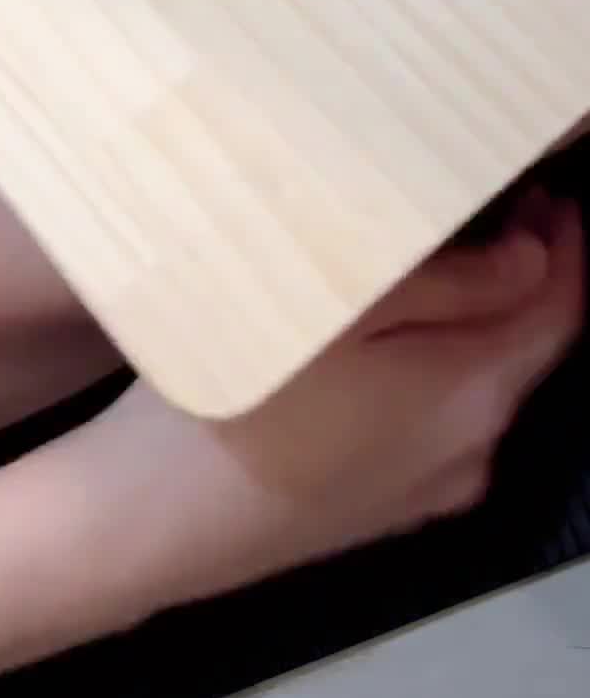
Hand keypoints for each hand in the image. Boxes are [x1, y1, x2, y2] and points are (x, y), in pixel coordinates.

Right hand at [79, 190, 584, 618]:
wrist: (150, 519)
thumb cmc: (242, 394)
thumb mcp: (341, 307)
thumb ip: (451, 282)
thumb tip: (533, 259)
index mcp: (474, 395)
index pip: (561, 309)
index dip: (562, 239)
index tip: (538, 178)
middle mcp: (471, 452)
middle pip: (524, 346)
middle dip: (519, 272)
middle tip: (490, 197)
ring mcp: (427, 488)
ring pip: (477, 382)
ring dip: (471, 316)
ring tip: (431, 247)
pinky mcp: (381, 504)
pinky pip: (434, 418)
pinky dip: (433, 363)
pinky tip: (378, 333)